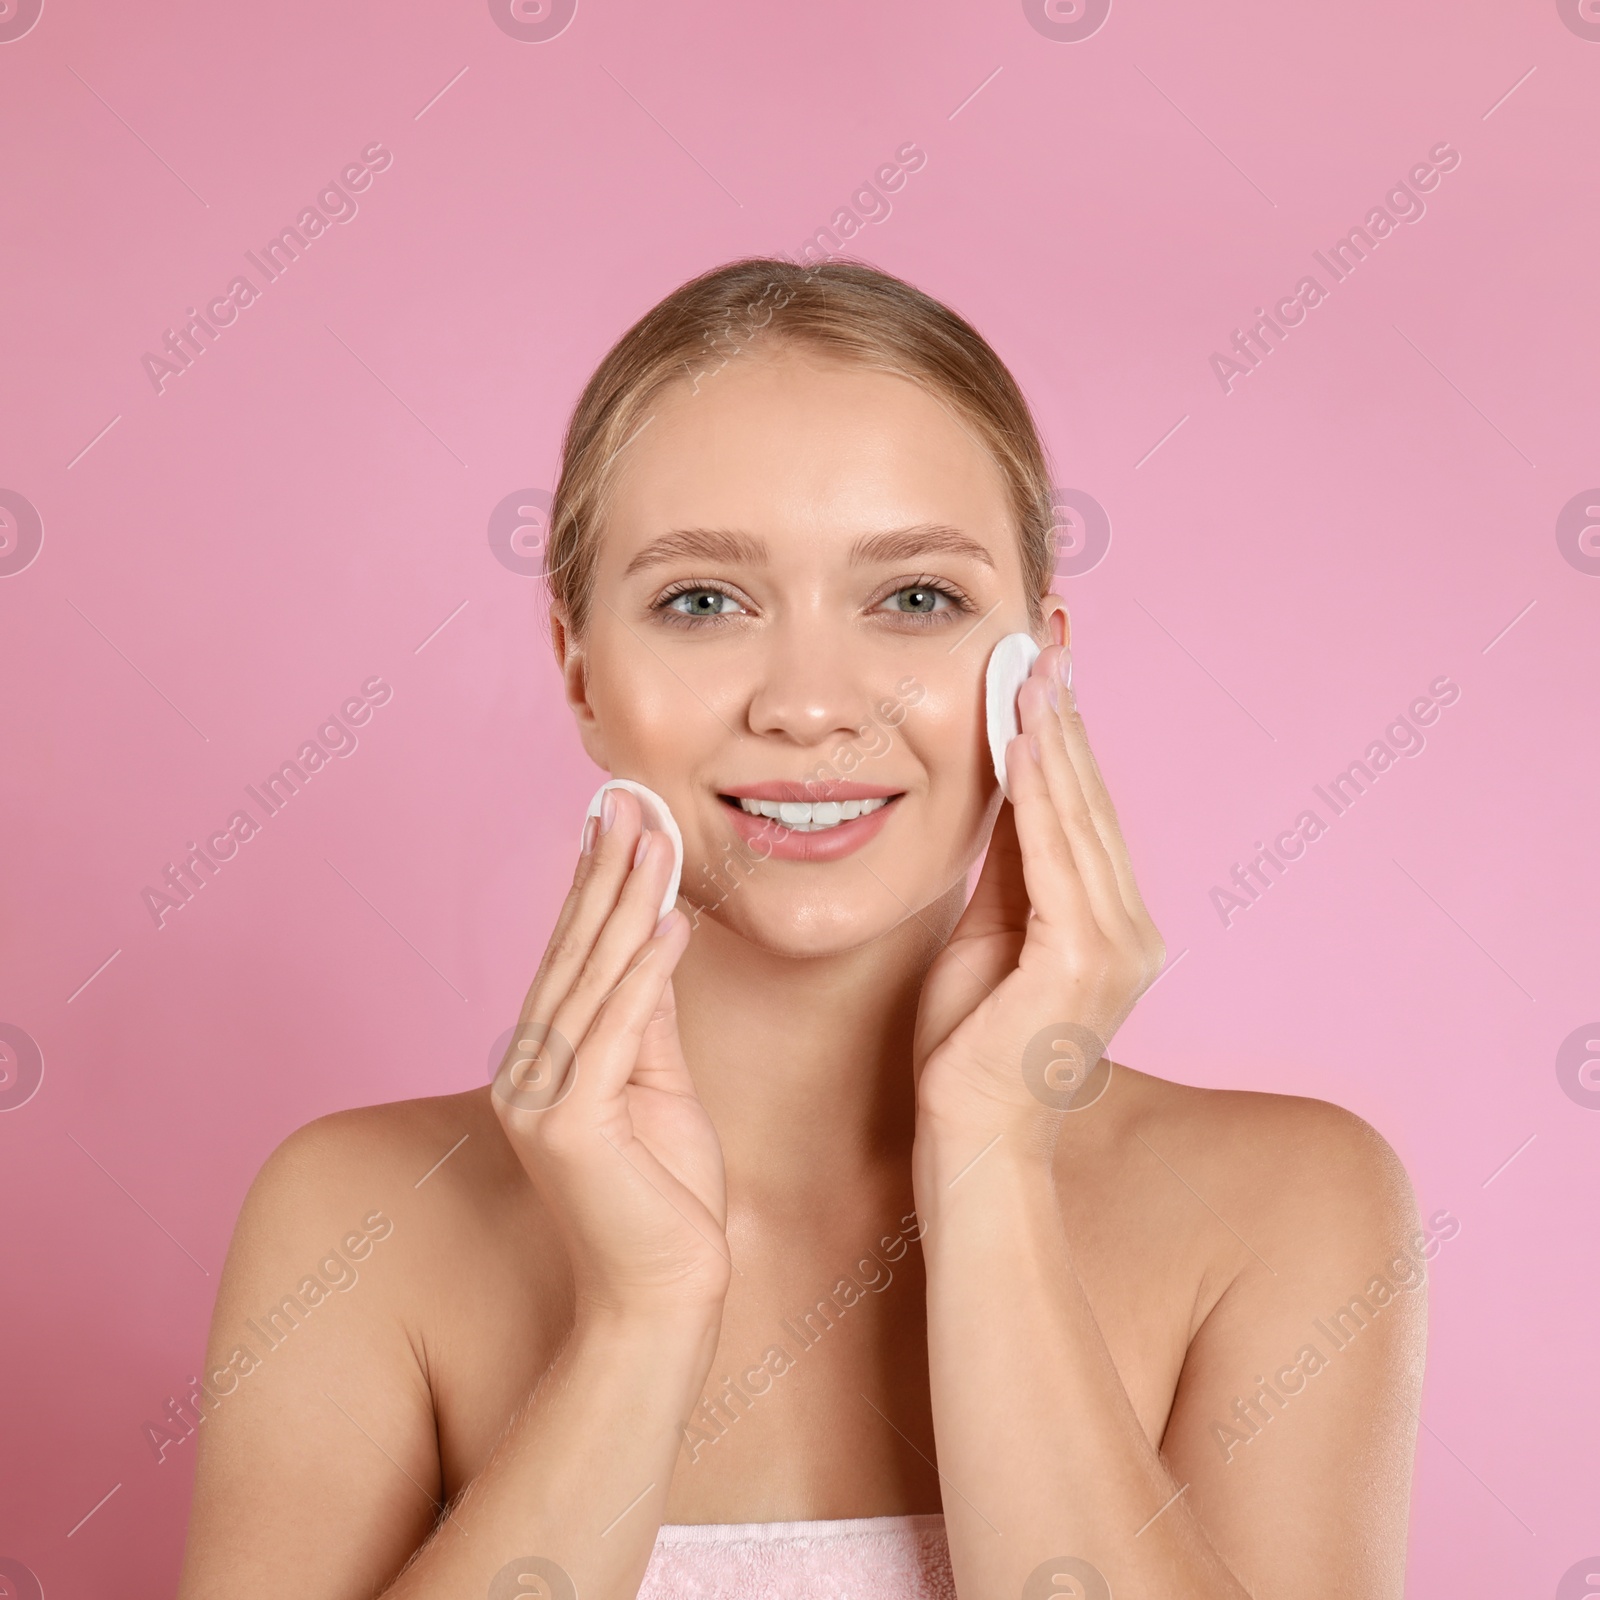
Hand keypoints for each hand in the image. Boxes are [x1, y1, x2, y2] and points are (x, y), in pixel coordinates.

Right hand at [492, 787, 730, 1317]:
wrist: (661, 1294)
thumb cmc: (663, 1195)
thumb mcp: (658, 1084)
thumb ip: (646, 1015)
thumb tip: (653, 936)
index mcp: (547, 1062)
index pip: (573, 956)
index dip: (594, 883)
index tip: (615, 817)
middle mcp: (530, 1072)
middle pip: (575, 953)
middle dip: (606, 871)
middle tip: (627, 798)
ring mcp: (542, 1099)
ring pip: (593, 981)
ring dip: (627, 903)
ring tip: (653, 836)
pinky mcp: (571, 1127)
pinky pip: (616, 1033)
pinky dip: (644, 975)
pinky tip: (669, 922)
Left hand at [912, 640, 1165, 1138]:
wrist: (974, 1139)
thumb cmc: (971, 1048)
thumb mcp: (988, 934)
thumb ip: (1009, 868)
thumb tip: (1006, 786)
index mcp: (1111, 925)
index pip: (1084, 813)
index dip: (1064, 738)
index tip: (1044, 671)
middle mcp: (1130, 930)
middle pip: (1089, 804)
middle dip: (1063, 720)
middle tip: (1045, 643)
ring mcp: (1117, 947)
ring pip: (1077, 820)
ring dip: (1051, 739)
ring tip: (1030, 671)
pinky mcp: (1084, 961)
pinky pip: (1057, 858)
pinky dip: (1039, 794)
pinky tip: (1021, 741)